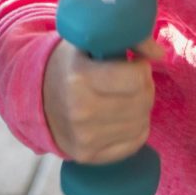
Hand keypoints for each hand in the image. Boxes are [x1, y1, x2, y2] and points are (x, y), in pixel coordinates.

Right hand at [40, 37, 159, 163]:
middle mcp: (81, 111)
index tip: (132, 63)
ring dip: (141, 107)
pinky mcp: (89, 156)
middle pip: (142, 100)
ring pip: (142, 122)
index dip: (141, 67)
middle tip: (131, 80)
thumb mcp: (88, 42)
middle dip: (144, 86)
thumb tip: (159, 53)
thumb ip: (126, 38)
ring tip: (124, 97)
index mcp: (79, 78)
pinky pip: (136, 142)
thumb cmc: (69, 65)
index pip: (136, 78)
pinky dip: (136, 128)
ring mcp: (84, 138)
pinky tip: (122, 116)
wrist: (36, 98)